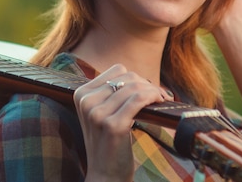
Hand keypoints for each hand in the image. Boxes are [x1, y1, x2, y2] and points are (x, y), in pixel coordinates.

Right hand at [73, 64, 171, 181]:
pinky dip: (153, 97)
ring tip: (161, 101)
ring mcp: (98, 114)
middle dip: (147, 85)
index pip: (116, 70)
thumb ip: (111, 93)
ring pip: (135, 87)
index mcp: (81, 94)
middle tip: (159, 97)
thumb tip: (138, 77)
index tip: (147, 90)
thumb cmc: (108, 144)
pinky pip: (139, 99)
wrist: (105, 176)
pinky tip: (160, 103)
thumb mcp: (101, 114)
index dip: (136, 78)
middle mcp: (86, 101)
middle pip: (127, 77)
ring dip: (154, 91)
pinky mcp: (113, 126)